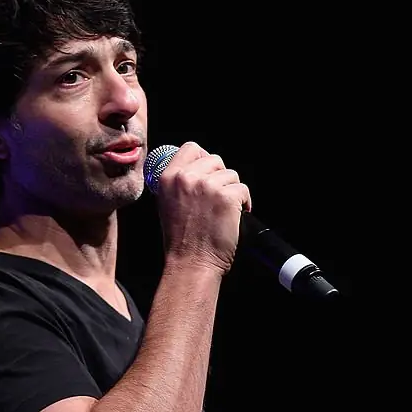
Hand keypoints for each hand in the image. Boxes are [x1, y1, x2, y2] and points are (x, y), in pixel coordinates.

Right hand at [154, 142, 251, 274]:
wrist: (191, 263)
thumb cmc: (181, 240)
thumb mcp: (167, 203)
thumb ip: (178, 184)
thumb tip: (197, 170)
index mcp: (168, 177)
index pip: (191, 148)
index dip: (204, 158)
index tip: (211, 172)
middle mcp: (186, 178)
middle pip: (215, 160)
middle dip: (221, 178)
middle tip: (219, 198)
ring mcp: (207, 186)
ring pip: (231, 175)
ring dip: (233, 191)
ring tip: (225, 211)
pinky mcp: (226, 197)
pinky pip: (243, 190)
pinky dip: (244, 203)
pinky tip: (235, 216)